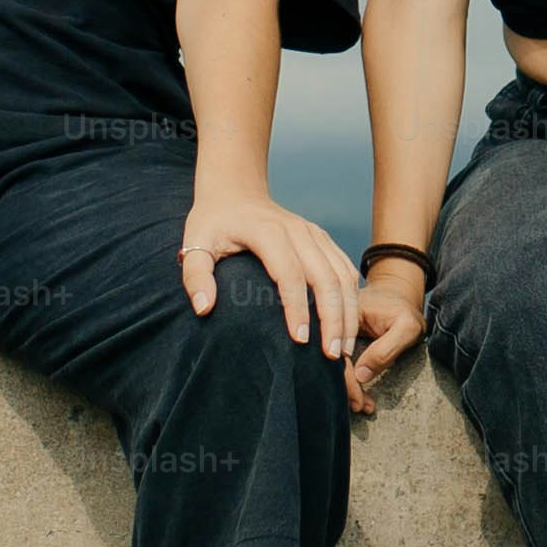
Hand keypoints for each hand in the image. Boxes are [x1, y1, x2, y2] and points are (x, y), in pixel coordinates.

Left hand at [178, 188, 358, 362]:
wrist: (234, 191)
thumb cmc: (213, 221)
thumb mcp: (194, 243)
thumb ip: (195, 275)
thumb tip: (204, 308)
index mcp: (267, 231)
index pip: (290, 274)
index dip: (297, 308)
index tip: (298, 340)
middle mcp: (298, 231)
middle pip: (326, 278)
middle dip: (333, 319)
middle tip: (331, 356)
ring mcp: (315, 234)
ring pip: (343, 276)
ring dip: (348, 313)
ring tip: (343, 350)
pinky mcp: (323, 239)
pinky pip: (346, 269)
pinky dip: (352, 298)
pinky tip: (348, 325)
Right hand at [342, 264, 426, 414]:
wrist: (396, 294)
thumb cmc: (403, 309)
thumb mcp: (406, 326)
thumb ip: (386, 349)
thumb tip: (361, 375)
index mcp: (341, 312)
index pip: (337, 354)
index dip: (348, 381)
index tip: (360, 401)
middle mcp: (329, 321)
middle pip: (328, 361)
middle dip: (345, 390)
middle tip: (362, 408)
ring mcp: (330, 331)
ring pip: (331, 364)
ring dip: (347, 388)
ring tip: (364, 405)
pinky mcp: (334, 339)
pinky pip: (336, 361)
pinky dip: (349, 379)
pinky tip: (361, 393)